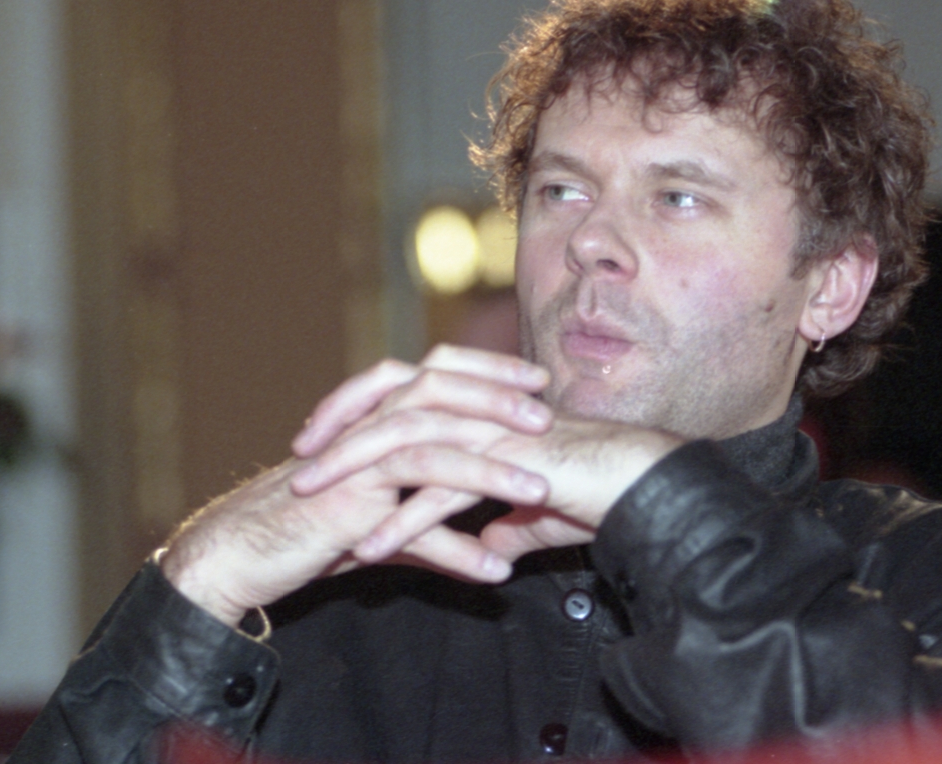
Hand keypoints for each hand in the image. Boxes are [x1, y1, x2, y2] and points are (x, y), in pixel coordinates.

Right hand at [160, 347, 555, 624]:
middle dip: (498, 399)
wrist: (241, 555)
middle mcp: (366, 429)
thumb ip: (439, 532)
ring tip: (539, 489)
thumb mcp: (388, 531)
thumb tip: (494, 556)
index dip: (489, 373)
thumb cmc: (310, 536)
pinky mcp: (346, 505)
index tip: (537, 381)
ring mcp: (355, 462)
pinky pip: (410, 518)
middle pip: (439, 391)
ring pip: (431, 448)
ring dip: (491, 469)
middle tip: (546, 414)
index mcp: (375, 419)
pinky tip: (494, 571)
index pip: (439, 374)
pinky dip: (457, 548)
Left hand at [332, 414, 684, 565]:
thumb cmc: (598, 493)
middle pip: (393, 402)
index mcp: (481, 408)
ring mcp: (493, 432)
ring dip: (354, 470)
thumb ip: (505, 520)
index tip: (321, 440)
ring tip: (311, 500)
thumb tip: (488, 541)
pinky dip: (402, 520)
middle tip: (298, 459)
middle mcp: (481, 410)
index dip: (359, 409)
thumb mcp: (536, 512)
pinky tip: (370, 549)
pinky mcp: (508, 465)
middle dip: (340, 428)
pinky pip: (442, 491)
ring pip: (406, 439)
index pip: (405, 392)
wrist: (643, 487)